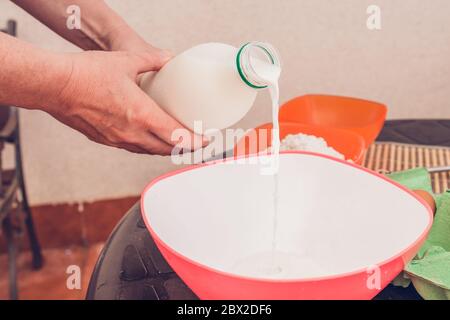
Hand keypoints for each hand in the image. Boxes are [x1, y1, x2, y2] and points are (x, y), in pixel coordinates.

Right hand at [47, 50, 205, 154]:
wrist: (54, 86)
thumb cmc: (86, 74)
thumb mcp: (126, 61)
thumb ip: (152, 60)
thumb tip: (167, 58)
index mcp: (141, 115)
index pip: (177, 136)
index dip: (195, 141)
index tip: (206, 140)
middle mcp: (132, 133)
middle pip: (166, 149)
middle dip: (184, 148)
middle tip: (195, 142)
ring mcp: (117, 140)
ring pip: (149, 151)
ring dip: (165, 149)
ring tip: (176, 143)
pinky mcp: (105, 140)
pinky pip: (133, 148)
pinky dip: (146, 147)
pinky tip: (148, 139)